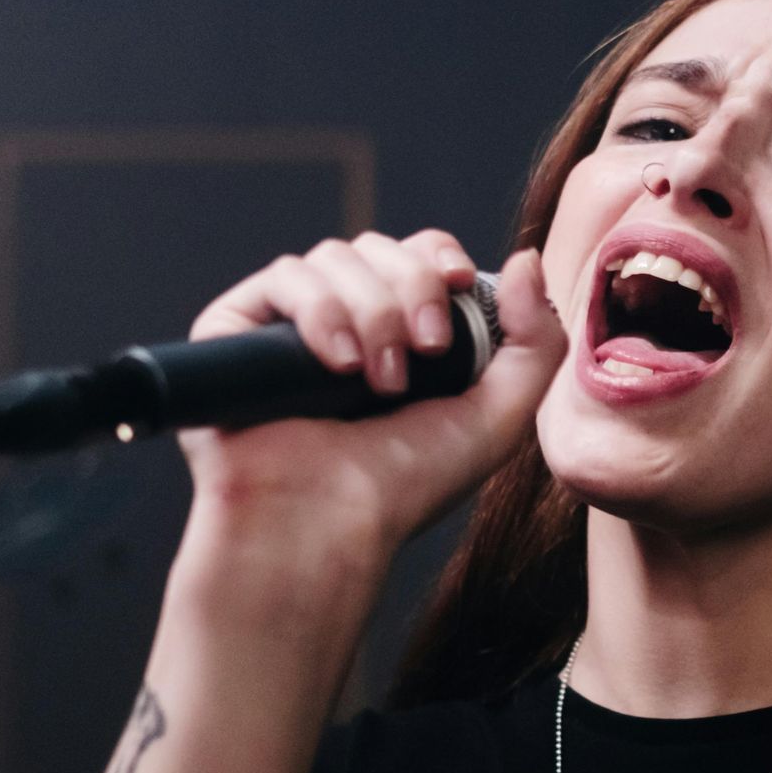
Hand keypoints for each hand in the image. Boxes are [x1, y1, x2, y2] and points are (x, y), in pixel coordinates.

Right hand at [177, 231, 565, 572]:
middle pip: (380, 247)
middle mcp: (342, 321)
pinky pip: (284, 277)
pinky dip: (321, 308)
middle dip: (413, 288)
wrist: (328, 525)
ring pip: (335, 257)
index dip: (438, 255)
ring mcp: (287, 325)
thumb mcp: (499, 419)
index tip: (458, 285)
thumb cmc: (404, 487)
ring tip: (378, 381)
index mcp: (398, 334)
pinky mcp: (236, 329)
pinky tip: (337, 361)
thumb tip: (525, 259)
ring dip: (373, 311)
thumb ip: (536, 342)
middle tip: (426, 351)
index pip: (417, 254)